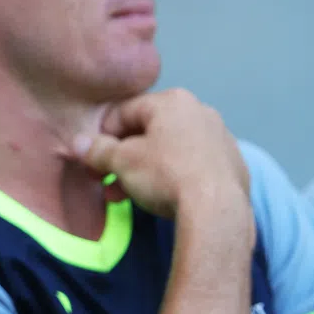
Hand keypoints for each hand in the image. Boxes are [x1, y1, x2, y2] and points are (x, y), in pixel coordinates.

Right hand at [73, 89, 250, 219]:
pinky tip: (166, 198)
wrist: (217, 212)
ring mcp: (222, 139)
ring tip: (131, 196)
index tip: (93, 160)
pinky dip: (176, 178)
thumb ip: (97, 149)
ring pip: (172, 151)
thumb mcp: (120, 161)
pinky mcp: (235, 166)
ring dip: (146, 171)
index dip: (103, 137)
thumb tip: (78, 144)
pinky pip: (195, 166)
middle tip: (108, 182)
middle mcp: (201, 112)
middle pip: (149, 133)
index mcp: (173, 101)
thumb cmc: (165, 175)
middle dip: (124, 159)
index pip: (124, 112)